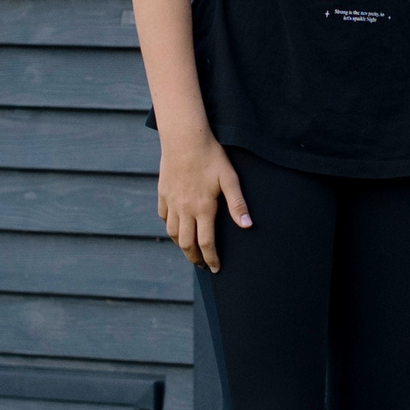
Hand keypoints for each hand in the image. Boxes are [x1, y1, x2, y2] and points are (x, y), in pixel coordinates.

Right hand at [157, 132, 249, 272]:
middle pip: (186, 243)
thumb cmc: (212, 158)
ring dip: (181, 245)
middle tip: (202, 265)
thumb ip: (238, 204)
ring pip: (173, 233)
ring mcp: (171, 202)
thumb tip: (247, 226)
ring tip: (190, 250)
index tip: (215, 269)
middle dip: (194, 257)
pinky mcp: (162, 194)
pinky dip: (170, 227)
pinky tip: (177, 228)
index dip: (211, 258)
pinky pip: (164, 218)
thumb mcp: (230, 179)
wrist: (184, 140)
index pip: (206, 243)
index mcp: (203, 208)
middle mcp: (184, 209)